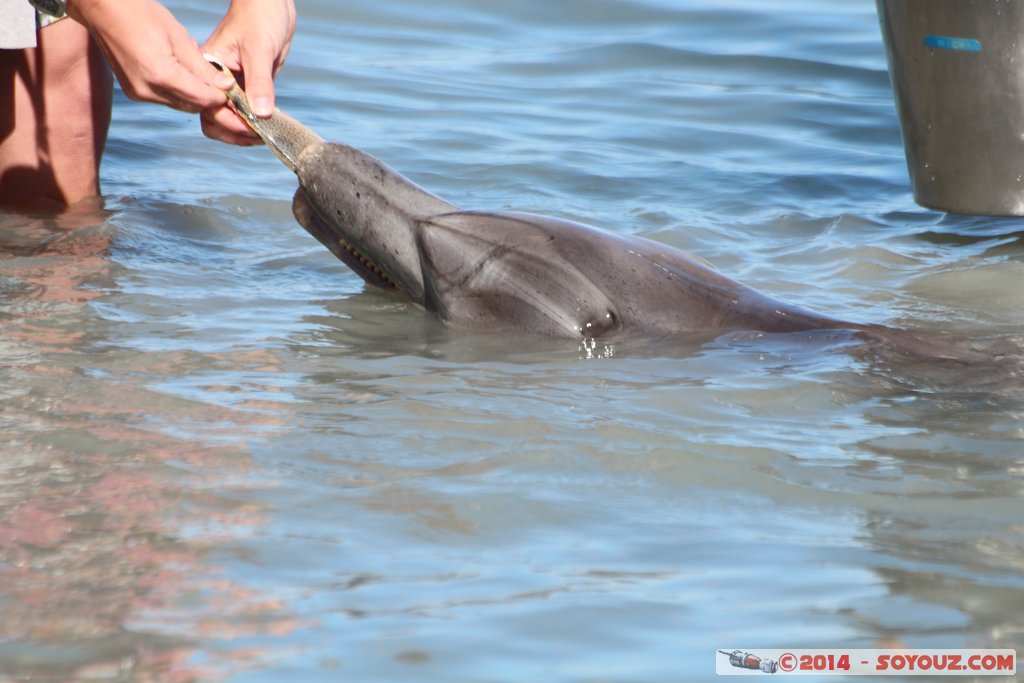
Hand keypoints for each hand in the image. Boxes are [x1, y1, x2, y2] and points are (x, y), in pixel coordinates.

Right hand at [67, 0, 233, 113]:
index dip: (221, 96)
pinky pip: (165, 99)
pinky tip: (183, 75)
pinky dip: (179, 91)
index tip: (232, 88)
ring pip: (179, 104)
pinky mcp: (134, 92)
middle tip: (221, 84)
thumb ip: (202, 66)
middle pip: (192, 105)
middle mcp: (148, 90)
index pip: (202, 98)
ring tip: (203, 77)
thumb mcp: (178, 37)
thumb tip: (225, 85)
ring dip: (194, 95)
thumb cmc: (141, 15)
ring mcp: (139, 93)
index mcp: (161, 75)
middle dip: (209, 98)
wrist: (103, 10)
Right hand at [199, 0, 296, 144]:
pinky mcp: (248, 86)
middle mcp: (217, 79)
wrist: (271, 2)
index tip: (254, 130)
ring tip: (267, 135)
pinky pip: (246, 112)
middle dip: (234, 133)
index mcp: (209, 68)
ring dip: (244, 132)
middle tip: (261, 137)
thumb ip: (260, 82)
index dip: (231, 123)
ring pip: (229, 119)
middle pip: (214, 119)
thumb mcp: (259, 49)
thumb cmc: (260, 15)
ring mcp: (232, 84)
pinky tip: (271, 126)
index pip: (210, 106)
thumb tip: (261, 114)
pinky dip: (255, 123)